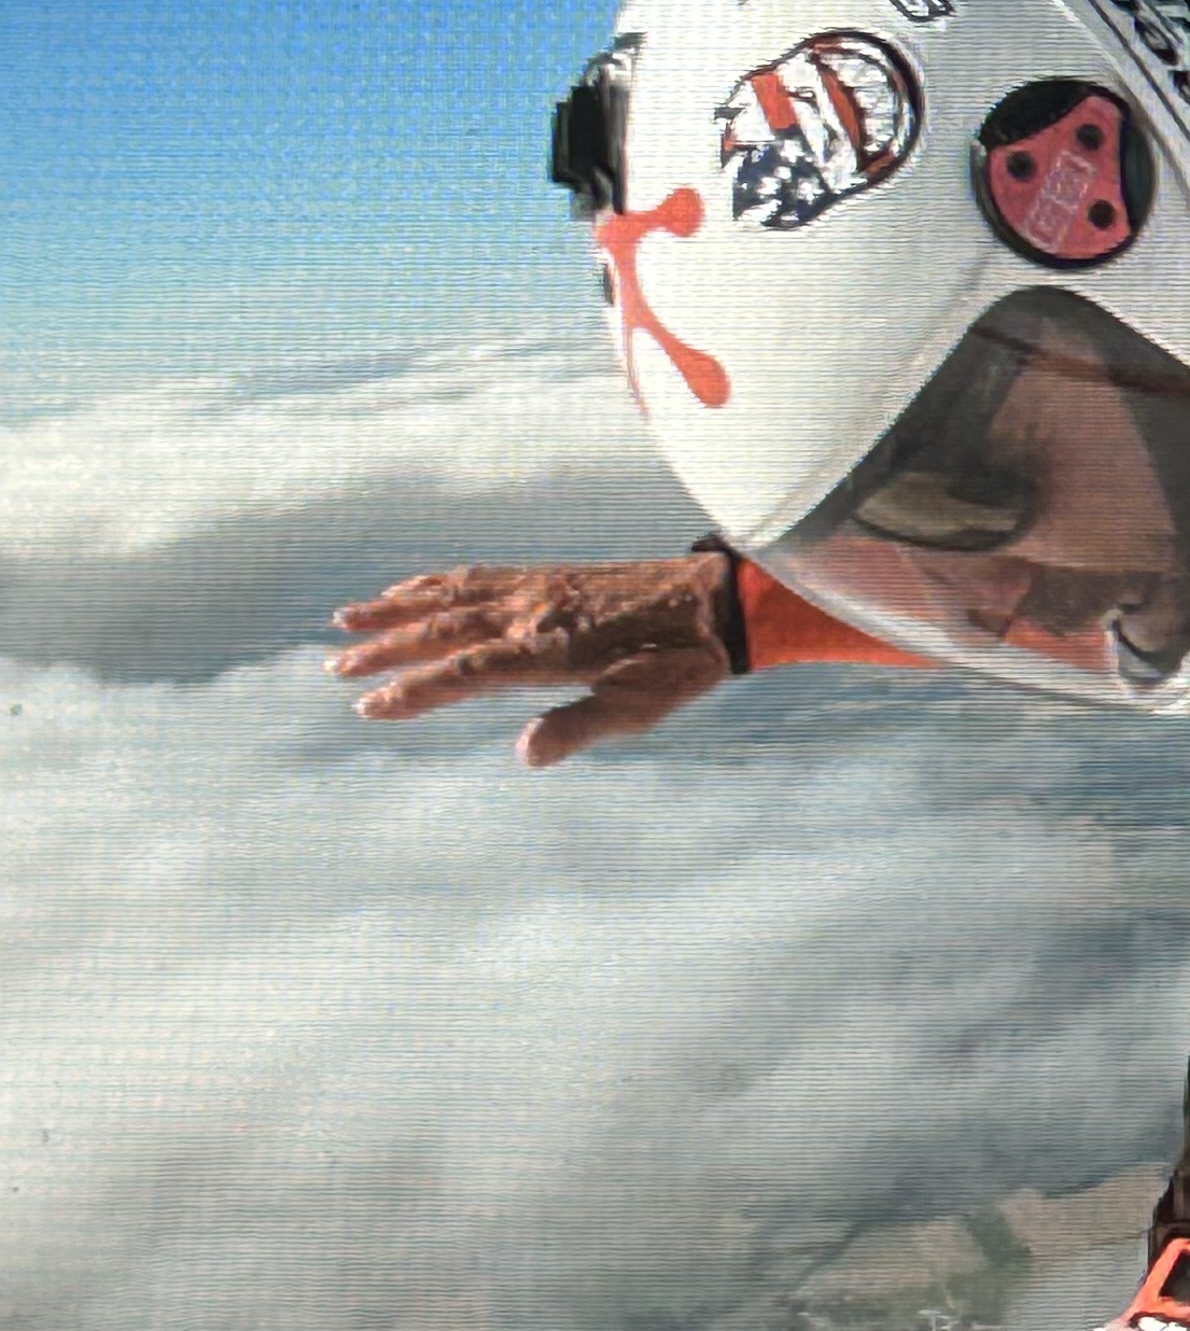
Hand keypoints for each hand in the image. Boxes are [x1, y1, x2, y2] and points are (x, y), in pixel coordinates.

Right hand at [326, 555, 734, 764]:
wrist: (713, 601)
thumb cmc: (680, 661)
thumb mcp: (643, 705)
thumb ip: (582, 726)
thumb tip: (524, 754)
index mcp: (548, 648)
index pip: (465, 671)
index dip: (415, 691)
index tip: (368, 707)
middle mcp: (531, 612)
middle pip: (443, 630)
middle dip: (386, 650)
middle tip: (335, 671)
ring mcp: (535, 588)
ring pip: (450, 596)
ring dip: (396, 609)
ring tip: (345, 620)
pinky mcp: (545, 576)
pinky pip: (476, 575)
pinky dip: (434, 582)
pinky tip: (411, 588)